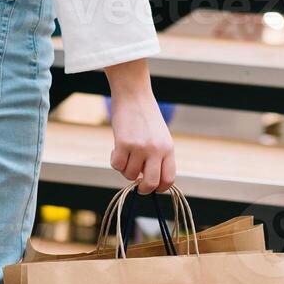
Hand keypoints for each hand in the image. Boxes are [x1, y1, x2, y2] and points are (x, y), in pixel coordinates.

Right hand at [105, 58, 175, 194]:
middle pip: (151, 183)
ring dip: (125, 169)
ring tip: (126, 154)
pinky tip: (116, 149)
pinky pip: (116, 165)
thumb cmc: (145, 116)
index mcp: (168, 148)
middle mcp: (156, 149)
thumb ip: (158, 157)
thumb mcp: (159, 136)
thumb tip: (147, 180)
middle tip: (137, 184)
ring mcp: (140, 147)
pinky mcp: (123, 143)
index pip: (169, 179)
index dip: (160, 188)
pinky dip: (114, 161)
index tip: (152, 186)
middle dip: (143, 189)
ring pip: (130, 174)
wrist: (133, 94)